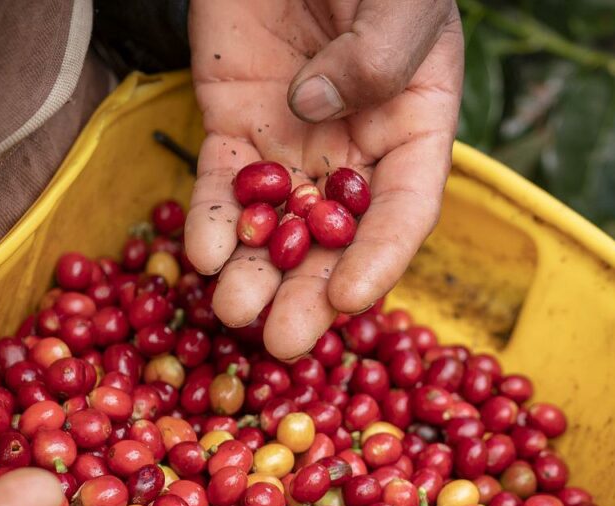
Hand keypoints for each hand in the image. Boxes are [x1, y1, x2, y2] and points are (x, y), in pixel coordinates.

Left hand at [185, 0, 463, 359]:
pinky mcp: (235, 127)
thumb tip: (316, 109)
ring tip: (232, 313)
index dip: (380, 259)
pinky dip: (213, 222)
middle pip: (336, 242)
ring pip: (277, 228)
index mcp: (411, 131)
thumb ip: (378, 52)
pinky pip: (224, 185)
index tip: (351, 298)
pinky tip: (203, 255)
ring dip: (255, 276)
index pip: (403, 212)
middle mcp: (355, 154)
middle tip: (283, 343)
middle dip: (308, 296)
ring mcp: (293, 147)